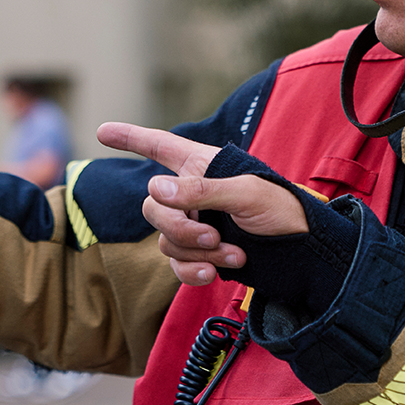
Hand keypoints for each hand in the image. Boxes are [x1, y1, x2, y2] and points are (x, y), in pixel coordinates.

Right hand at [96, 122, 307, 286]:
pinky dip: (191, 271)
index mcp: (200, 165)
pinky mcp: (198, 254)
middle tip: (213, 235)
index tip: (102, 131)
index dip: (130, 137)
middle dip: (179, 226)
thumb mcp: (246, 193)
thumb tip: (155, 190)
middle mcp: (190, 193)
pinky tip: (213, 274)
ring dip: (197, 251)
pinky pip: (175, 264)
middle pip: (153, 206)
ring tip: (234, 253)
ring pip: (165, 239)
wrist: (302, 252)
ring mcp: (193, 224)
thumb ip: (201, 190)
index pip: (158, 145)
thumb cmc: (281, 209)